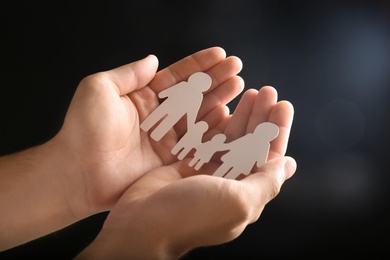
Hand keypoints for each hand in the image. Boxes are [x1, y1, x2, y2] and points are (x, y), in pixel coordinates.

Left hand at [53, 47, 243, 215]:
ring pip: (200, 116)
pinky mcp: (171, 161)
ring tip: (239, 87)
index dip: (199, 65)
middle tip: (237, 68)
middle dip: (216, 80)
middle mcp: (158, 117)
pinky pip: (198, 143)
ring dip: (220, 101)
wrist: (79, 172)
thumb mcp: (101, 89)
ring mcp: (167, 139)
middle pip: (193, 94)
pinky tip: (230, 117)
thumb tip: (152, 59)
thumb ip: (129, 74)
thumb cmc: (84, 129)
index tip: (220, 54)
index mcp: (143, 97)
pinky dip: (215, 131)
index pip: (177, 76)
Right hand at [76, 87, 295, 258]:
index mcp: (245, 193)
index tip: (282, 105)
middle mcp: (228, 183)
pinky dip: (213, 122)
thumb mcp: (237, 201)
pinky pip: (204, 138)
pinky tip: (221, 106)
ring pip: (229, 138)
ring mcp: (206, 173)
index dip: (277, 131)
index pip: (269, 157)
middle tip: (265, 91)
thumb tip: (289, 165)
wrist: (141, 224)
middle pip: (251, 143)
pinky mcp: (185, 165)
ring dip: (240, 116)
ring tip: (247, 92)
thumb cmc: (192, 215)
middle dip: (260, 117)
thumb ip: (266, 182)